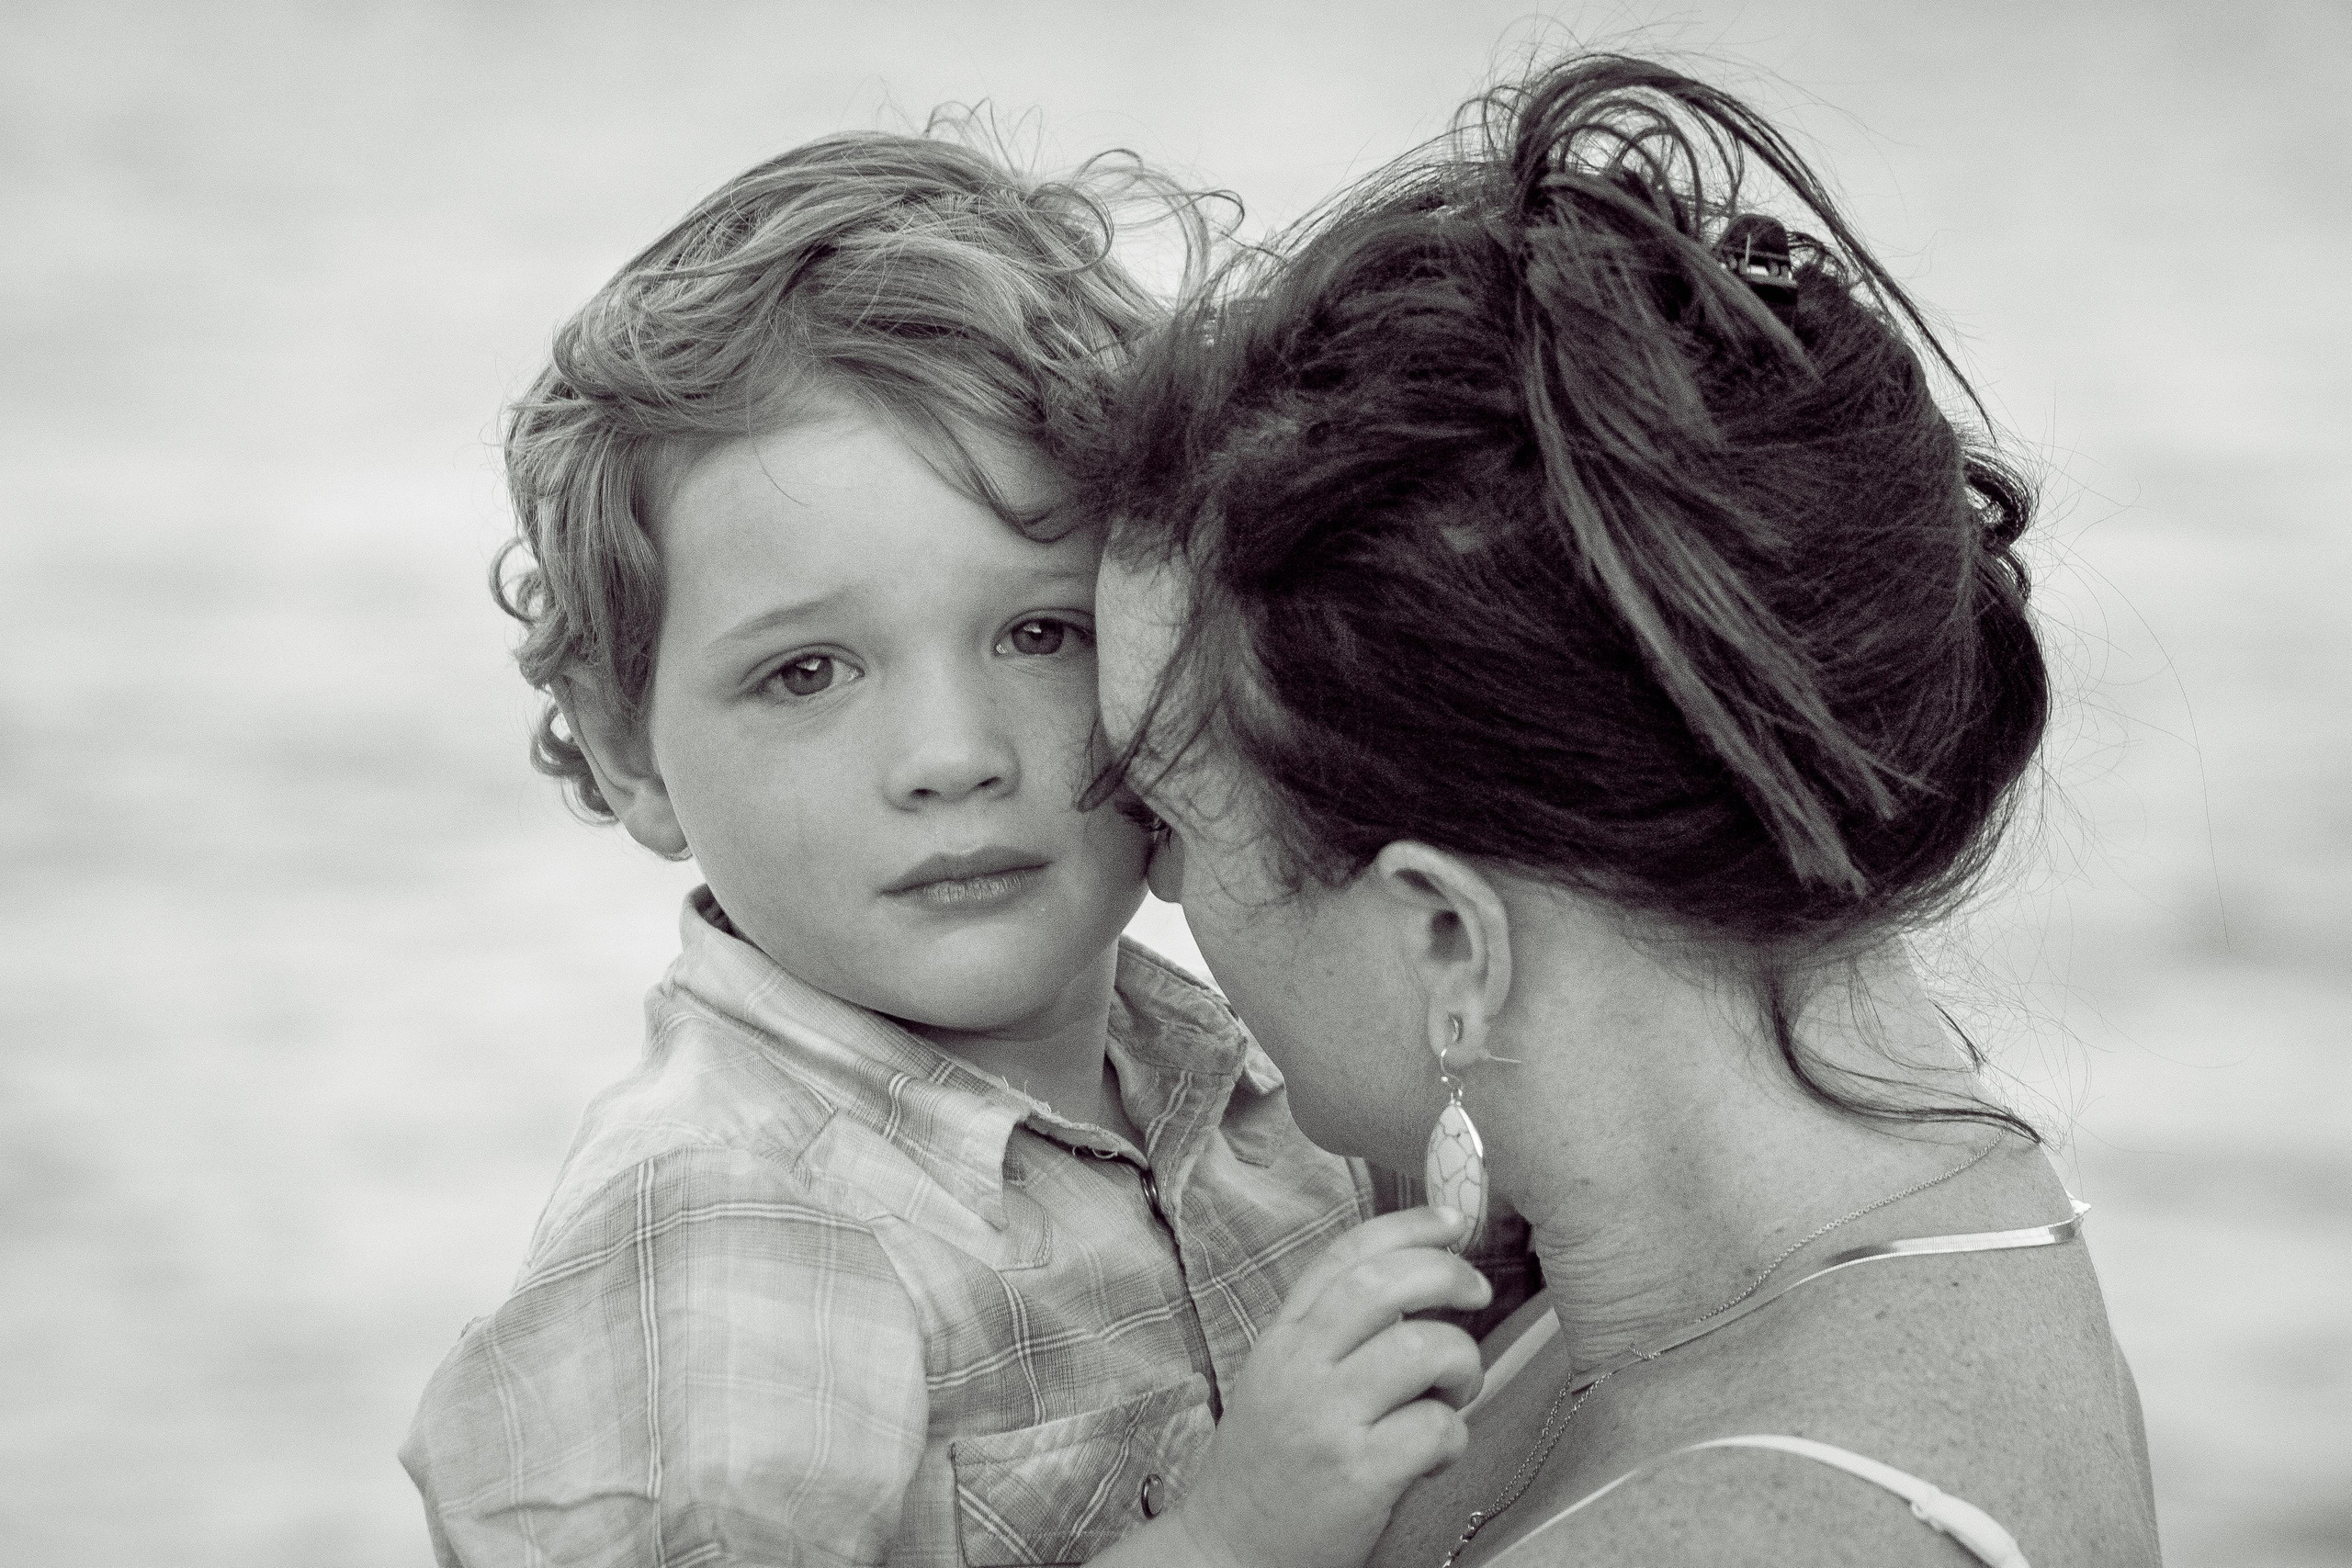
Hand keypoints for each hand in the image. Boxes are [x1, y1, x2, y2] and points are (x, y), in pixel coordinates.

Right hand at [1171, 1207, 1490, 1567]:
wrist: (1230, 1551)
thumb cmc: (1271, 1466)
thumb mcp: (1284, 1380)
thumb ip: (1335, 1334)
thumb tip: (1420, 1285)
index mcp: (1282, 1339)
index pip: (1345, 1256)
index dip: (1408, 1225)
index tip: (1452, 1220)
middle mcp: (1298, 1368)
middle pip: (1385, 1285)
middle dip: (1447, 1274)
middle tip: (1477, 1292)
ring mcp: (1326, 1420)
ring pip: (1423, 1350)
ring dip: (1461, 1364)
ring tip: (1454, 1394)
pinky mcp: (1357, 1474)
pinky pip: (1436, 1428)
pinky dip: (1454, 1438)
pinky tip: (1435, 1456)